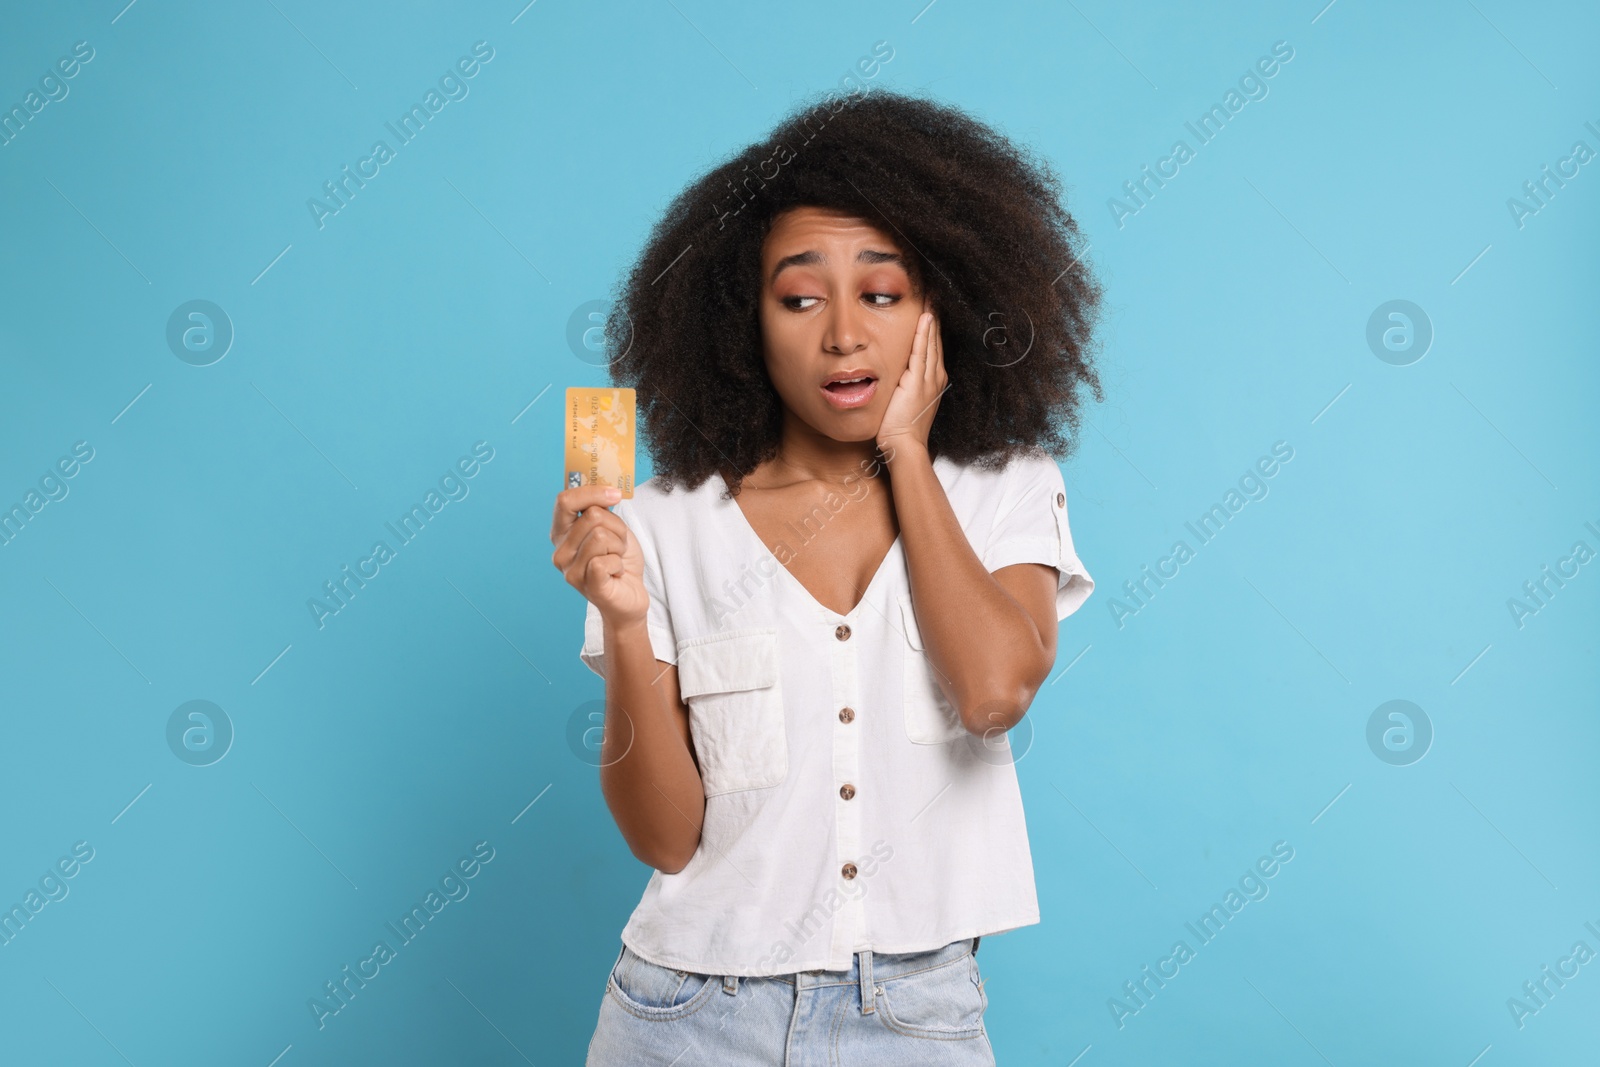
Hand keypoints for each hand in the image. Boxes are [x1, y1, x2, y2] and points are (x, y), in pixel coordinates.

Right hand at [550, 485, 649, 625]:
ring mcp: (570, 571)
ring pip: (601, 536)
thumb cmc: (619, 561)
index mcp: (561, 534)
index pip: (565, 501)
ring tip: (616, 559)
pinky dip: (619, 563)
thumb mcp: (611, 528)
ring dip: (619, 545)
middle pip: (592, 516)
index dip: (592, 492)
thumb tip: (606, 489)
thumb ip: (600, 510)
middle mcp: (560, 552)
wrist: (629, 597)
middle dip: (616, 526)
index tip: (615, 494)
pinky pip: (606, 559)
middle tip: (617, 545)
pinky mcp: (588, 585)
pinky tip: (616, 572)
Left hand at [875, 309, 946, 459]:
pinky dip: (924, 334)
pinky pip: (922, 352)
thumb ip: (903, 384)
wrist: (904, 445)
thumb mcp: (904, 401)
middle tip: (934, 293)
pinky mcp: (918, 382)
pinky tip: (925, 318)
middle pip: (935, 339)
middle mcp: (935, 377)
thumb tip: (894, 373)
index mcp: (933, 380)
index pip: (933, 346)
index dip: (932, 326)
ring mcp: (929, 379)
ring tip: (931, 298)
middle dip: (934, 316)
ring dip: (932, 319)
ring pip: (931, 342)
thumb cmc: (900, 429)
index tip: (930, 307)